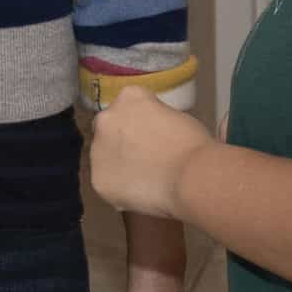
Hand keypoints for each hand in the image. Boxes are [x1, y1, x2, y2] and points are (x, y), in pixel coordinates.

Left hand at [88, 91, 211, 221]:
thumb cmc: (194, 145)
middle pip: (108, 131)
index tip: (151, 138)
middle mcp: (106, 119)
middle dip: (121, 143)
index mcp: (128, 97)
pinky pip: (107, 185)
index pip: (126, 108)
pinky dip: (119, 191)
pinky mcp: (97, 180)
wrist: (191, 177)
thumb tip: (149, 134)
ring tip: (145, 181)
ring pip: (103, 159)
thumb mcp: (175, 117)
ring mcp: (97, 150)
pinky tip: (140, 194)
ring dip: (118, 167)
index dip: (139, 125)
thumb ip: (153, 120)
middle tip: (144, 160)